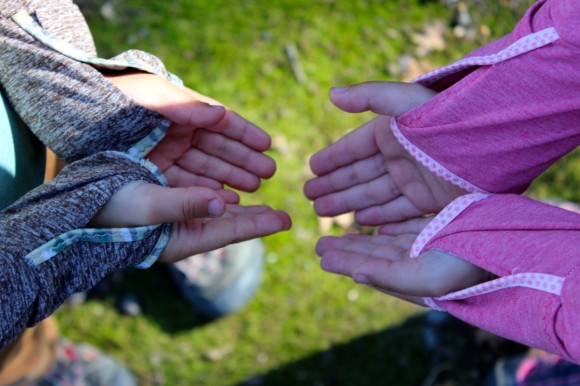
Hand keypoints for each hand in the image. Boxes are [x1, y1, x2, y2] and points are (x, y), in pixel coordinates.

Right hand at [91, 181, 290, 262]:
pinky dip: (217, 195)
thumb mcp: (148, 205)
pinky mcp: (165, 206)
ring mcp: (174, 220)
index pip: (230, 231)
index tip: (286, 221)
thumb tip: (224, 204)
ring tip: (261, 200)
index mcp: (182, 238)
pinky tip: (228, 192)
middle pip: (228, 224)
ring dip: (239, 204)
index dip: (259, 225)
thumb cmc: (110, 211)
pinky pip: (200, 200)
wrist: (77, 210)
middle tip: (282, 216)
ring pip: (216, 211)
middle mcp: (182, 231)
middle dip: (255, 218)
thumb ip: (186, 204)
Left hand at [106, 72, 274, 191]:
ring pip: (207, 167)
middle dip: (245, 161)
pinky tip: (227, 197)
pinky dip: (208, 189)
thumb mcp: (154, 97)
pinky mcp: (154, 174)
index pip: (221, 123)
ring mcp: (166, 154)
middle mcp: (177, 133)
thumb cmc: (116, 101)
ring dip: (232, 177)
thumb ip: (189, 107)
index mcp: (181, 112)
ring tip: (255, 188)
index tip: (267, 145)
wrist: (75, 120)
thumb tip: (222, 115)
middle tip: (268, 173)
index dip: (245, 134)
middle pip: (219, 148)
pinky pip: (188, 182)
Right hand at [304, 81, 465, 223]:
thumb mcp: (404, 102)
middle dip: (333, 186)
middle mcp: (400, 158)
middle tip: (309, 196)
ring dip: (348, 203)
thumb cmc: (446, 120)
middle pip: (359, 175)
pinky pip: (396, 211)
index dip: (332, 159)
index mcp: (392, 133)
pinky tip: (359, 221)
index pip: (354, 148)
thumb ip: (368, 97)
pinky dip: (377, 217)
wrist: (493, 144)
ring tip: (323, 211)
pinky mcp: (430, 202)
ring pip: (373, 195)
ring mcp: (415, 181)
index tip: (311, 169)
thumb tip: (330, 93)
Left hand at [316, 217, 488, 304]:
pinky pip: (406, 221)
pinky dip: (388, 221)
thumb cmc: (469, 265)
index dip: (347, 262)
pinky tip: (373, 221)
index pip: (373, 269)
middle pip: (375, 253)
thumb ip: (390, 278)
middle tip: (321, 244)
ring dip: (362, 236)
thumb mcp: (426, 278)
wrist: (509, 243)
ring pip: (387, 237)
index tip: (322, 256)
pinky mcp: (439, 222)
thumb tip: (357, 277)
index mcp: (415, 277)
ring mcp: (429, 241)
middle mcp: (419, 261)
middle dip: (348, 249)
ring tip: (339, 232)